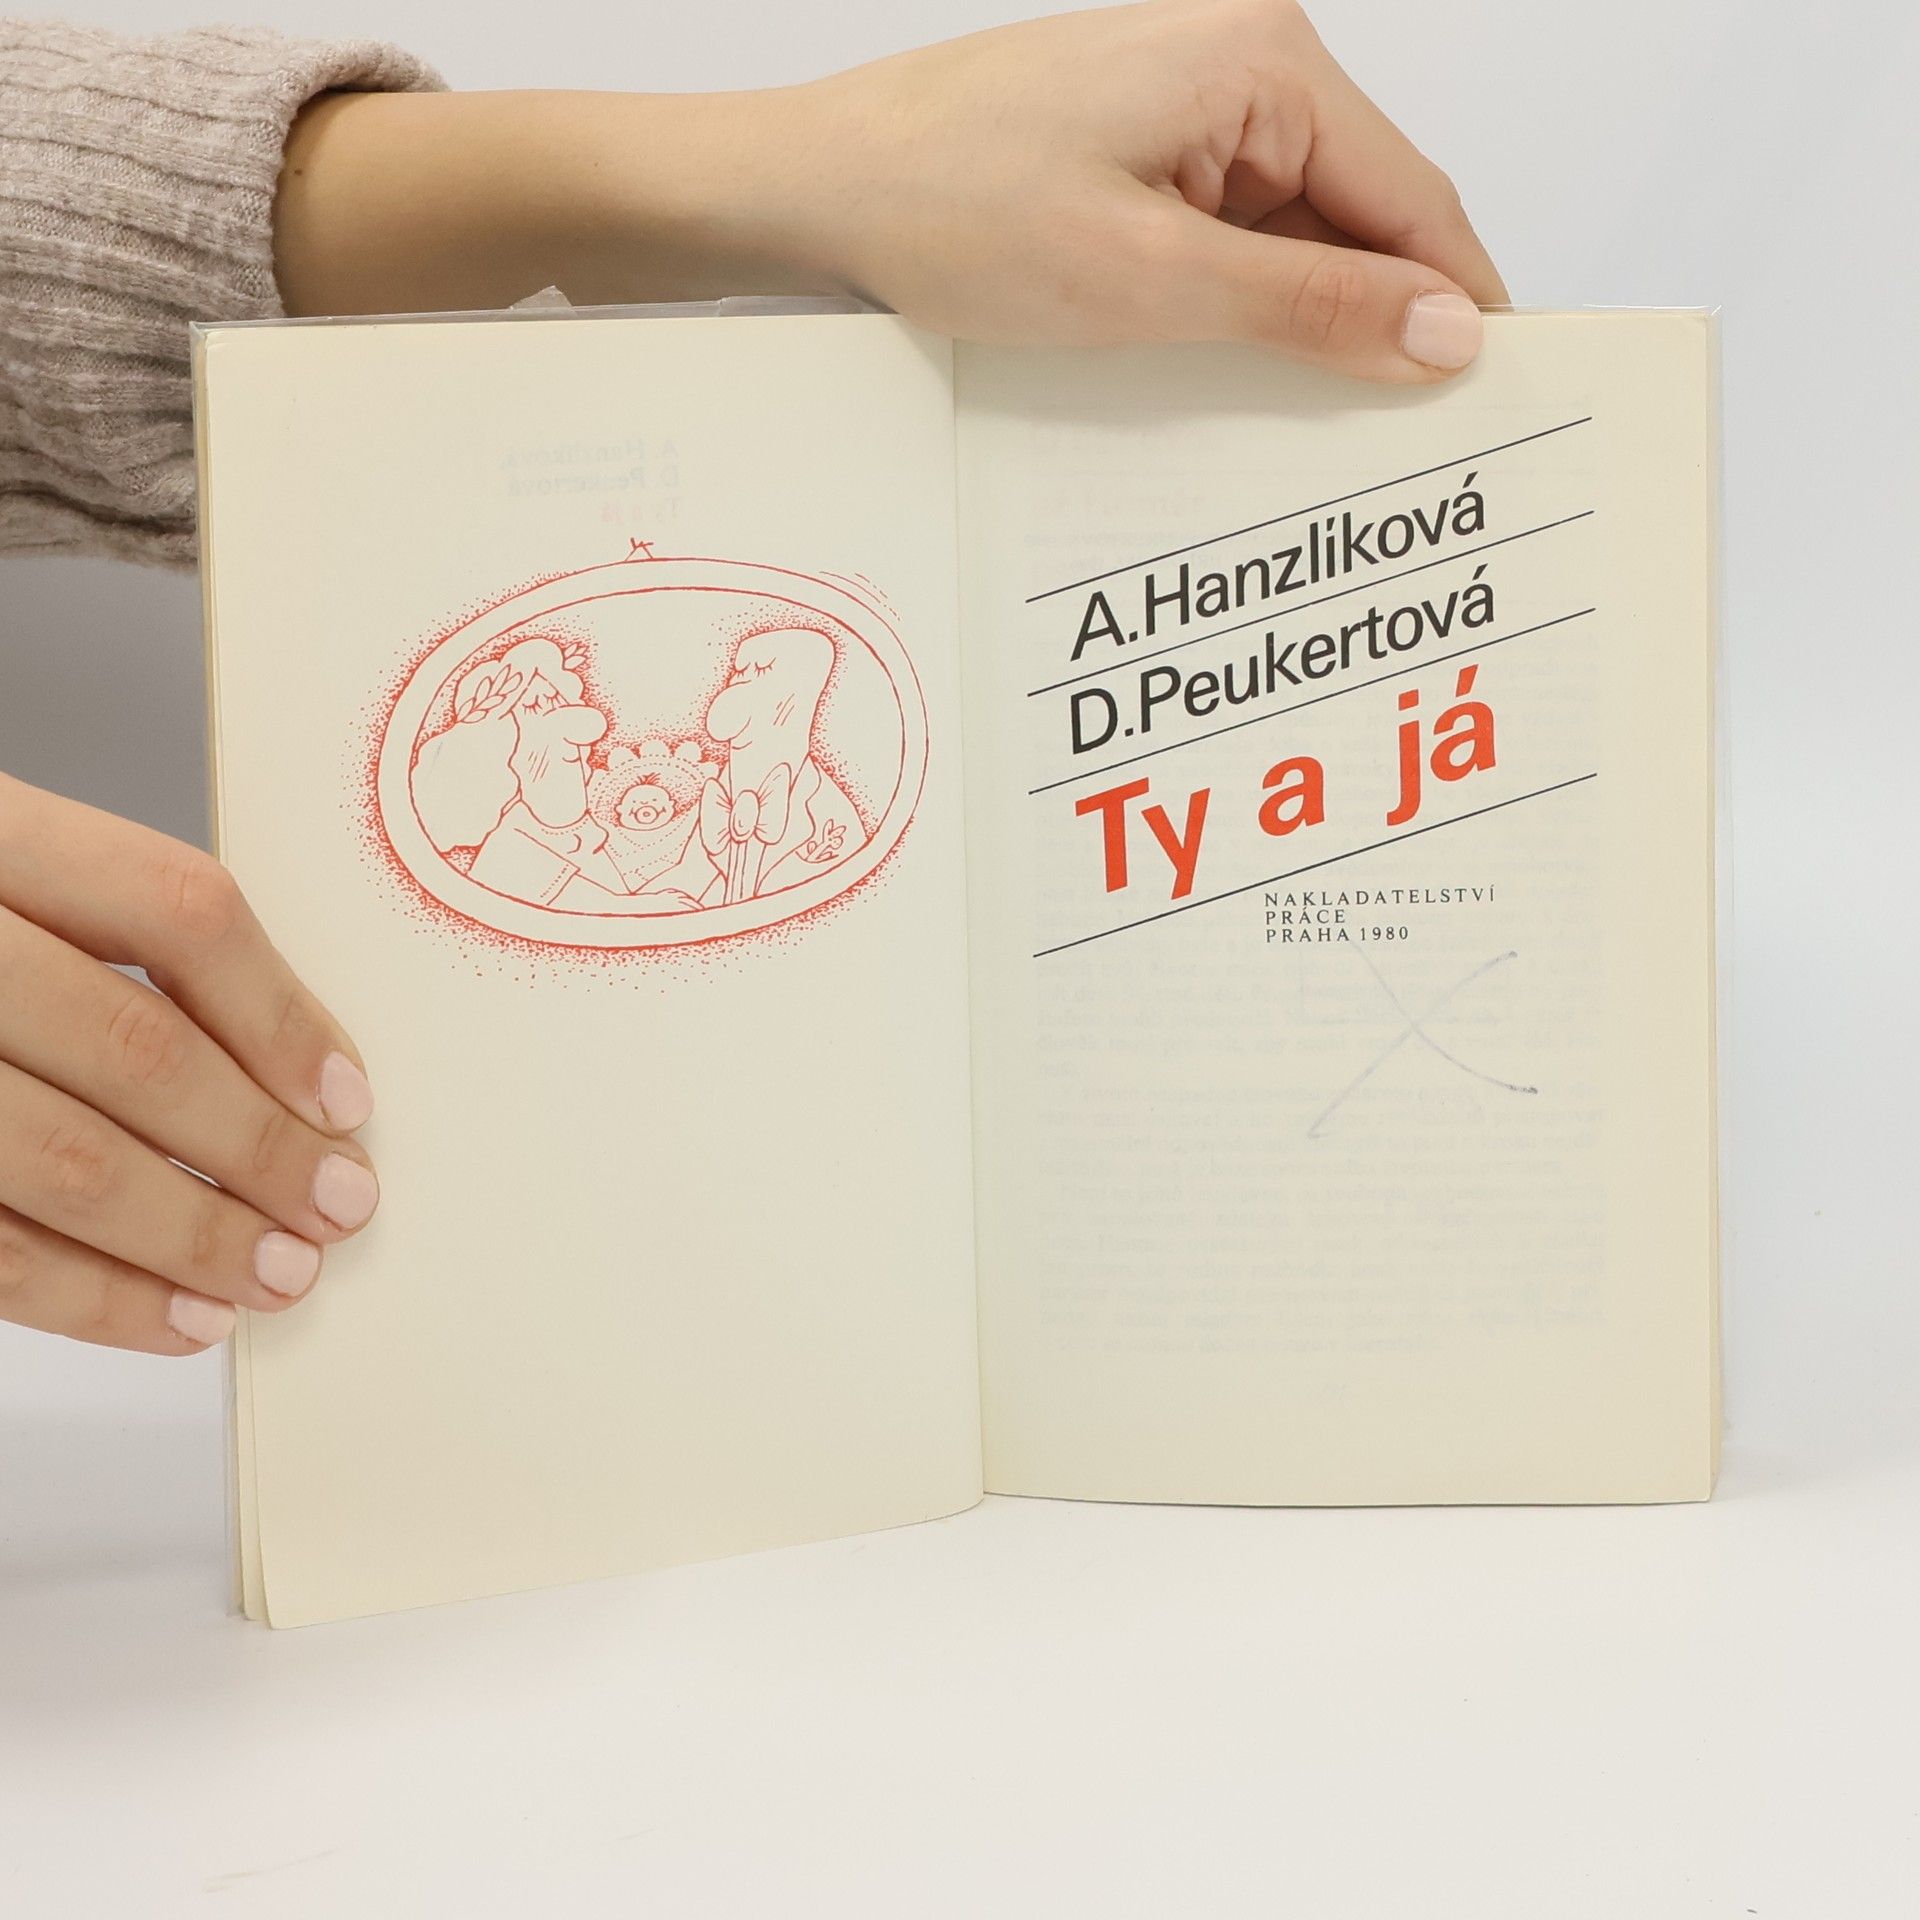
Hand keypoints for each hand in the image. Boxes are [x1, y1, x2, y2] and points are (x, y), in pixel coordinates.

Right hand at [0, 775, 377, 1353]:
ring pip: (65, 1160)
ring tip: (277, 1275)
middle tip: (338, 1205)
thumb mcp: (17, 884)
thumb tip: (300, 1080)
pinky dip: (98, 1297)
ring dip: (195, 1236)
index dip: (278, 1013)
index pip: (172, 908)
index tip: (347, 1099)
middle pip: (133, 1046)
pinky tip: (179, 1316)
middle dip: (257, 1146)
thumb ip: (125, 953)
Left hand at [274, 1, 1504, 383]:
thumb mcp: (1152, 284)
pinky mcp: (1140, 148)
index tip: (1495, 409)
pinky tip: (1238, 383)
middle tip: (1407, 453)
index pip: (1417, 200)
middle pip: (1363, 218)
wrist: (811, 190)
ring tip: (1323, 438)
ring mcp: (1188, 107)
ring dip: (1307, 328)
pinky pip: (1228, 237)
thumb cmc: (953, 212)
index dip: (1460, 310)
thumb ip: (1311, 310)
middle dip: (1382, 329)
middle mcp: (1243, 66)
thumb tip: (1451, 336)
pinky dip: (1242, 308)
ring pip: (1295, 235)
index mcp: (1267, 66)